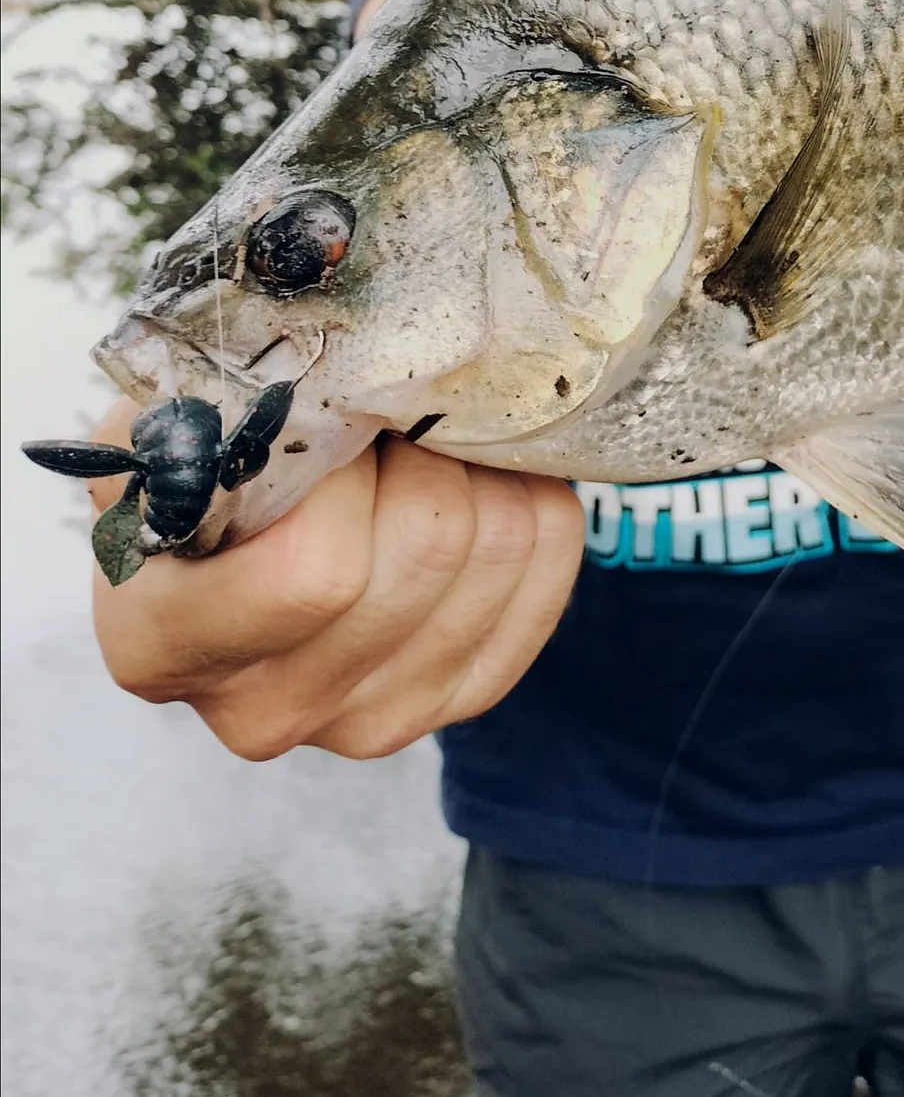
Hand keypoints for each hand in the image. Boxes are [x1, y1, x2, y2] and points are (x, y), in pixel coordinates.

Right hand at [87, 398, 582, 760]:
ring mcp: (369, 720)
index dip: (350, 470)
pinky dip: (533, 504)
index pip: (316, 570)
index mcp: (162, 645)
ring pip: (499, 550)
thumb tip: (351, 376)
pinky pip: (548, 572)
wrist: (235, 528)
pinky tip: (485, 481)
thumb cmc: (196, 467)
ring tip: (431, 443)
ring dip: (483, 469)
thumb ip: (230, 407)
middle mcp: (265, 710)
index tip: (335, 413)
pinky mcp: (457, 699)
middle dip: (426, 451)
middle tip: (397, 412)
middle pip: (427, 551)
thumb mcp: (177, 421)